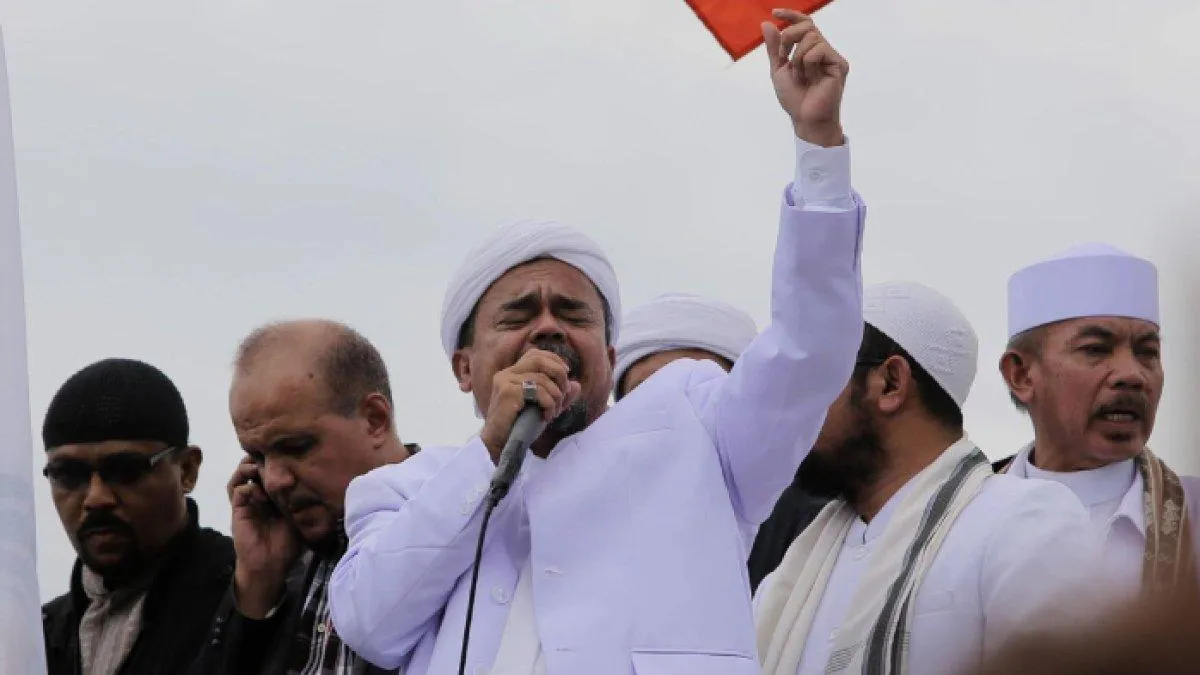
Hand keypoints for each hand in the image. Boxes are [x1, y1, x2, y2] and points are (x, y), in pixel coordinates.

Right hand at [226, 456, 300, 617]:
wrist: (271, 566)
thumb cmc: (287, 544)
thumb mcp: (300, 519)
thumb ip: (304, 503)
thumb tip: (320, 484)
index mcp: (273, 497)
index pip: (269, 473)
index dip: (274, 462)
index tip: (285, 454)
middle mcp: (258, 497)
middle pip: (252, 469)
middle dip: (258, 459)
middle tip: (268, 456)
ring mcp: (247, 503)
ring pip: (240, 477)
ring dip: (247, 468)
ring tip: (258, 467)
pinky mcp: (238, 512)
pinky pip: (237, 492)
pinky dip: (246, 487)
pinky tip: (258, 492)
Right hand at [480, 349, 581, 460]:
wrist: (501, 445)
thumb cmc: (520, 427)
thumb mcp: (544, 408)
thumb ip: (559, 396)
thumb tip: (577, 385)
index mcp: (512, 373)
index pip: (535, 354)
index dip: (554, 360)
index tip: (566, 375)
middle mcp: (506, 374)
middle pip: (538, 359)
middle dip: (558, 373)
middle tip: (563, 393)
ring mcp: (505, 382)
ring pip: (541, 378)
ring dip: (555, 396)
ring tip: (554, 412)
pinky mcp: (507, 392)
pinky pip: (537, 391)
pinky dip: (548, 403)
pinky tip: (546, 416)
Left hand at [762, 10, 847, 146]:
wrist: (805, 118)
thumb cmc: (794, 98)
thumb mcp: (779, 70)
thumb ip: (774, 47)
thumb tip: (766, 23)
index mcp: (810, 50)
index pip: (805, 24)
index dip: (791, 15)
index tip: (775, 12)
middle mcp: (823, 50)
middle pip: (807, 26)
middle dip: (789, 37)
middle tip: (784, 57)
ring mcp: (832, 57)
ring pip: (812, 37)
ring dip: (798, 57)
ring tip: (801, 75)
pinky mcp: (839, 65)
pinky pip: (819, 50)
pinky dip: (807, 63)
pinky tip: (810, 77)